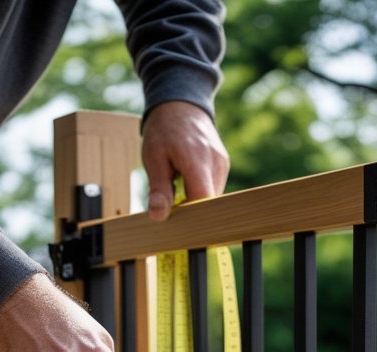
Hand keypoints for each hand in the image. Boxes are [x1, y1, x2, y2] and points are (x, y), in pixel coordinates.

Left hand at [142, 101, 229, 219]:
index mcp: (196, 159)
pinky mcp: (223, 164)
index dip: (191, 217)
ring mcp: (222, 163)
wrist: (180, 104)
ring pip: (212, 197)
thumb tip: (158, 216)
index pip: (202, 200)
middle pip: (209, 203)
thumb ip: (159, 189)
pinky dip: (200, 192)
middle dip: (191, 211)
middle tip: (172, 208)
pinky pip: (214, 188)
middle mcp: (215, 162)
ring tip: (178, 188)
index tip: (176, 223)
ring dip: (195, 201)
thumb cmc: (163, 131)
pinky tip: (187, 182)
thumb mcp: (153, 158)